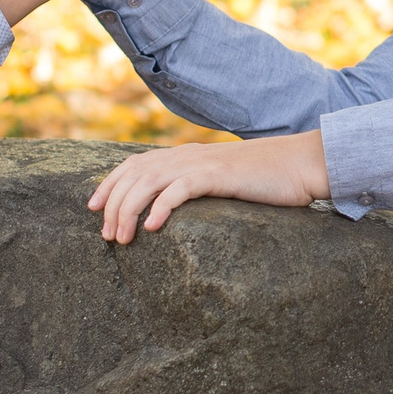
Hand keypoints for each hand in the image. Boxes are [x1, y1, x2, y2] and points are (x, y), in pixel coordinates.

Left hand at [88, 133, 328, 243]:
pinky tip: (151, 227)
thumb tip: (174, 206)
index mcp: (185, 156)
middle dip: (112, 204)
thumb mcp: (223, 180)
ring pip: (149, 182)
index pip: (134, 163)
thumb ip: (198, 185)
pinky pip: (180, 189)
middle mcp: (187, 156)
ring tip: (121, 238)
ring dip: (128, 210)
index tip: (92, 207)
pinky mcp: (218, 176)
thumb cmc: (266, 178)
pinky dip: (160, 206)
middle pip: (134, 175)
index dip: (109, 183)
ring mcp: (201, 164)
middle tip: (106, 236)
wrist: (300, 164)